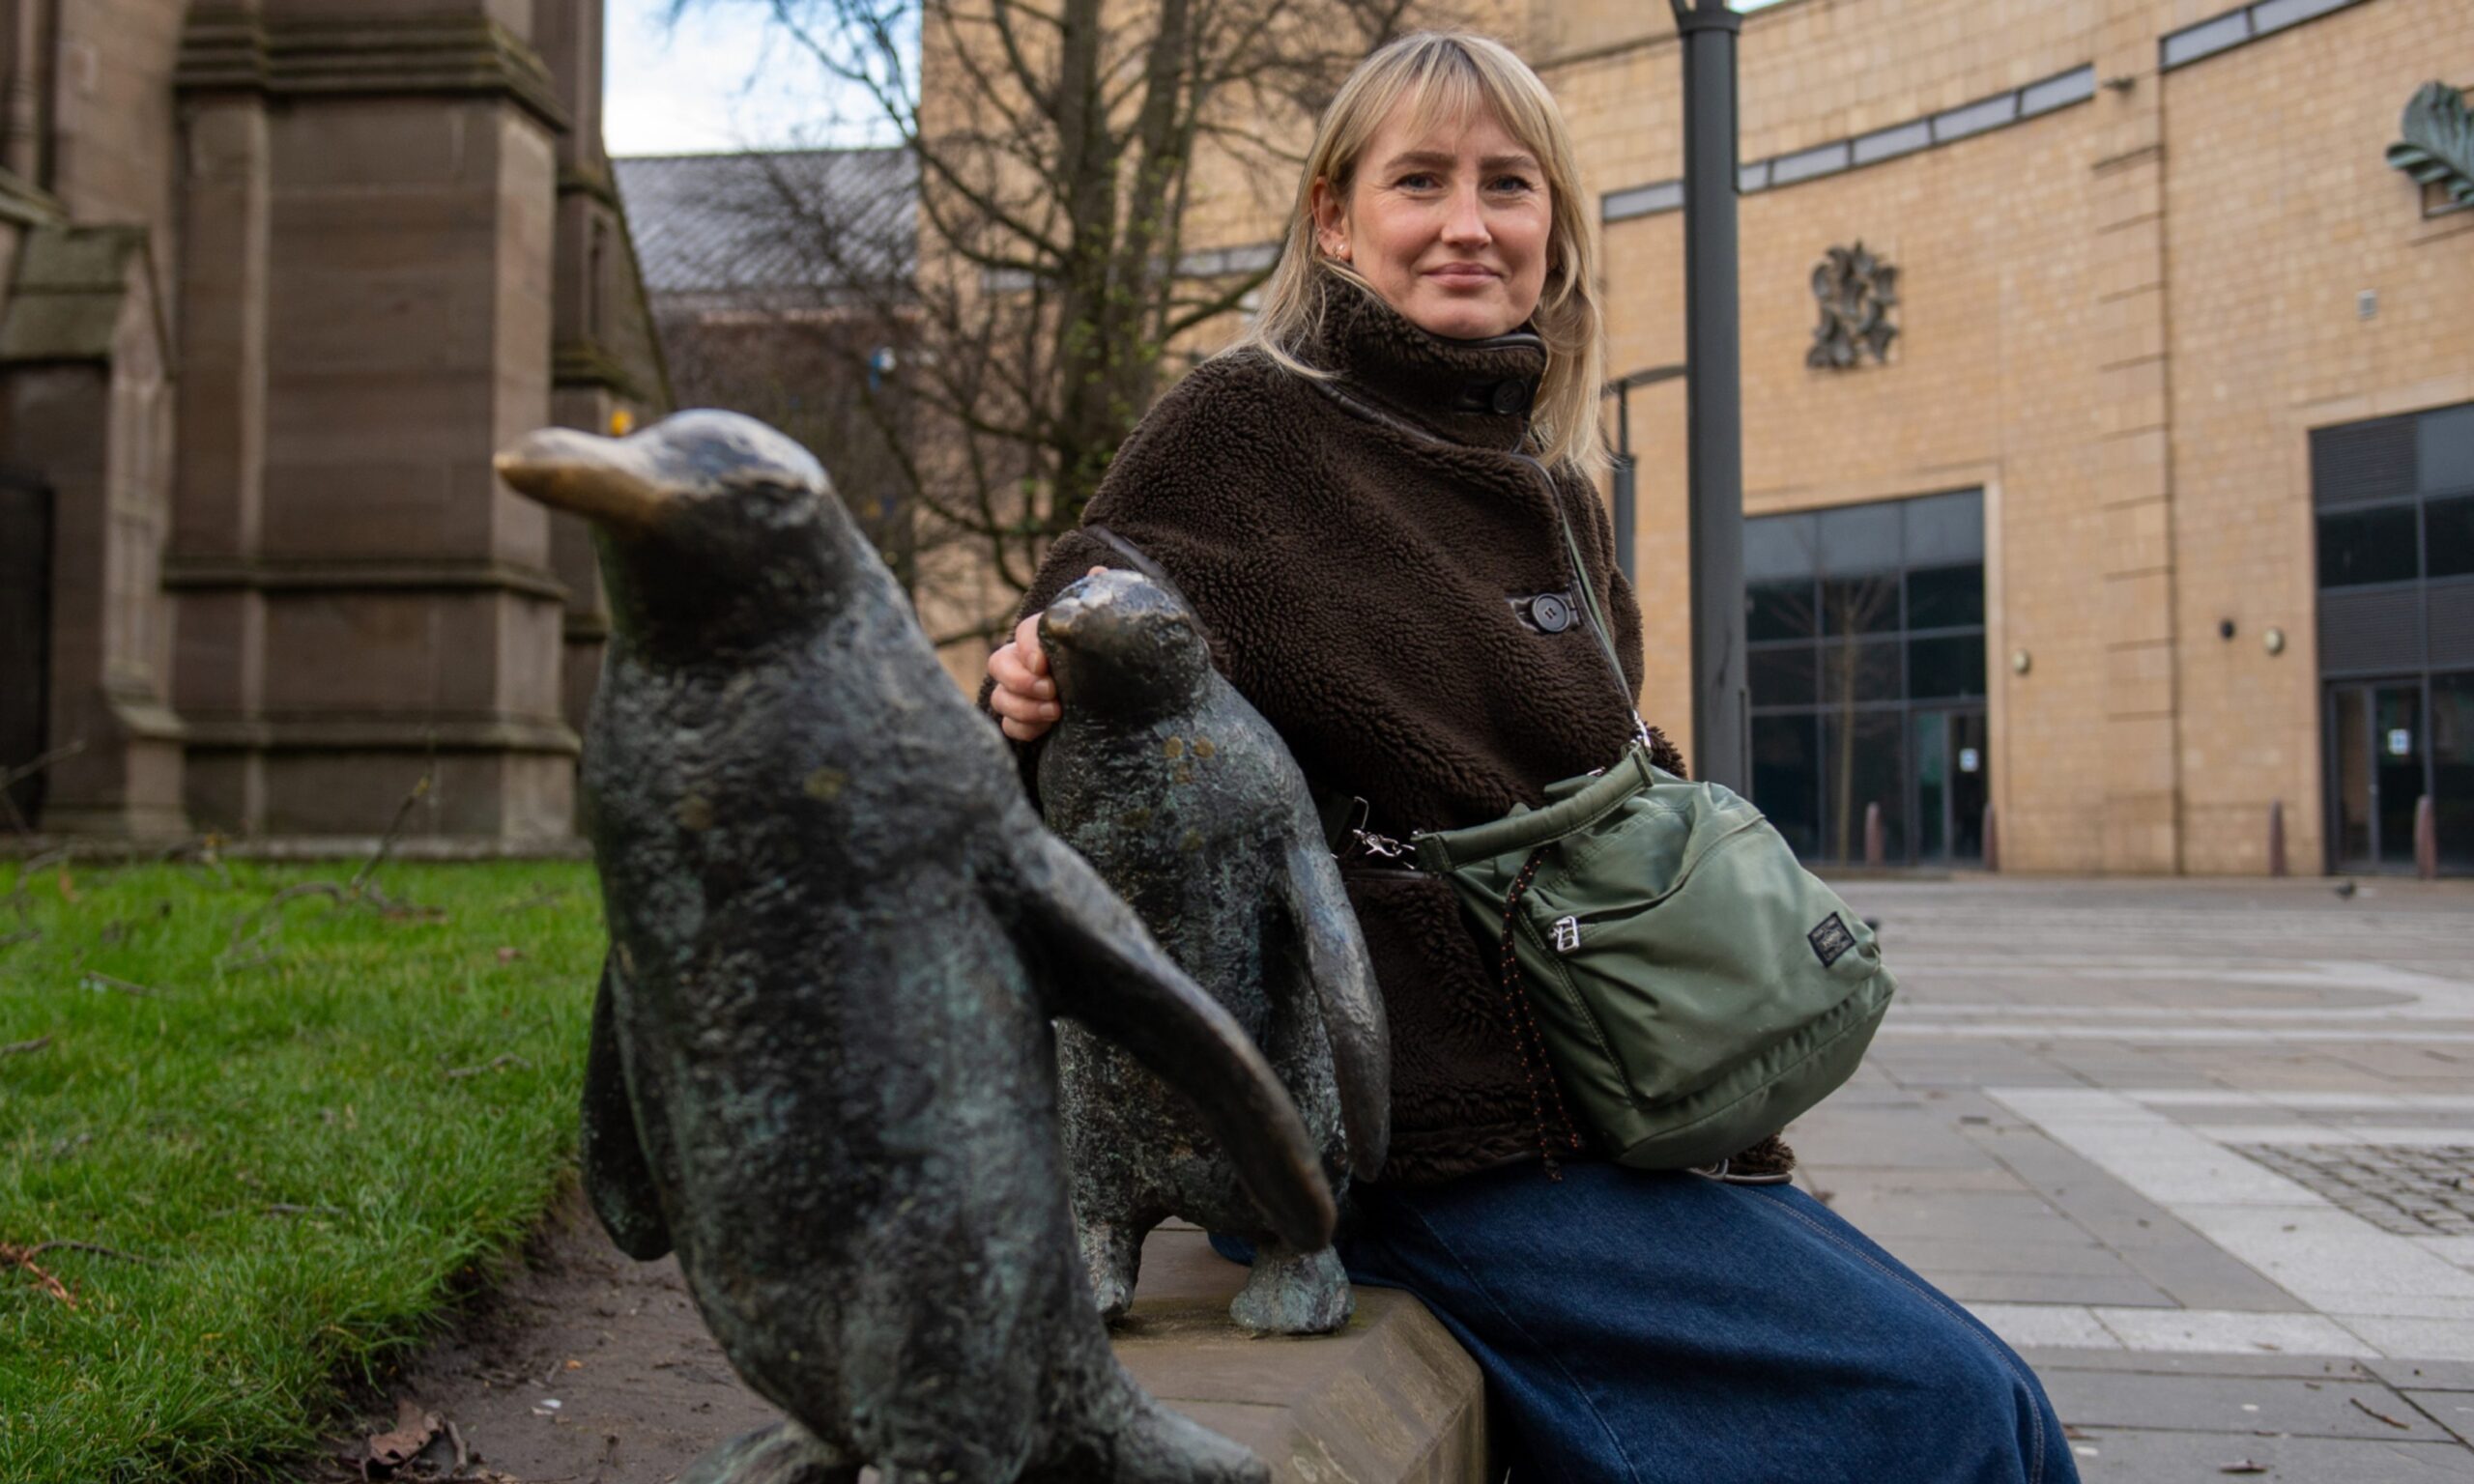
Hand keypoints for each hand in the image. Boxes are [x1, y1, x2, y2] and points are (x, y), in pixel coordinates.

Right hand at [987, 567, 1105, 742]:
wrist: (1132, 704)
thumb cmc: (1119, 660)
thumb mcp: (1114, 629)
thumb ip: (1104, 600)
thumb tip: (1097, 571)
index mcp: (1047, 637)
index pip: (1023, 633)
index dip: (1027, 647)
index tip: (1043, 663)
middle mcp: (1028, 663)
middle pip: (998, 664)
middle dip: (1019, 680)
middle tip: (1051, 691)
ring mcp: (1023, 693)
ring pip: (999, 698)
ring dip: (1024, 707)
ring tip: (1056, 713)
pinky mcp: (1027, 721)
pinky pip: (1009, 726)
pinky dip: (1024, 728)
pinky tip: (1049, 729)